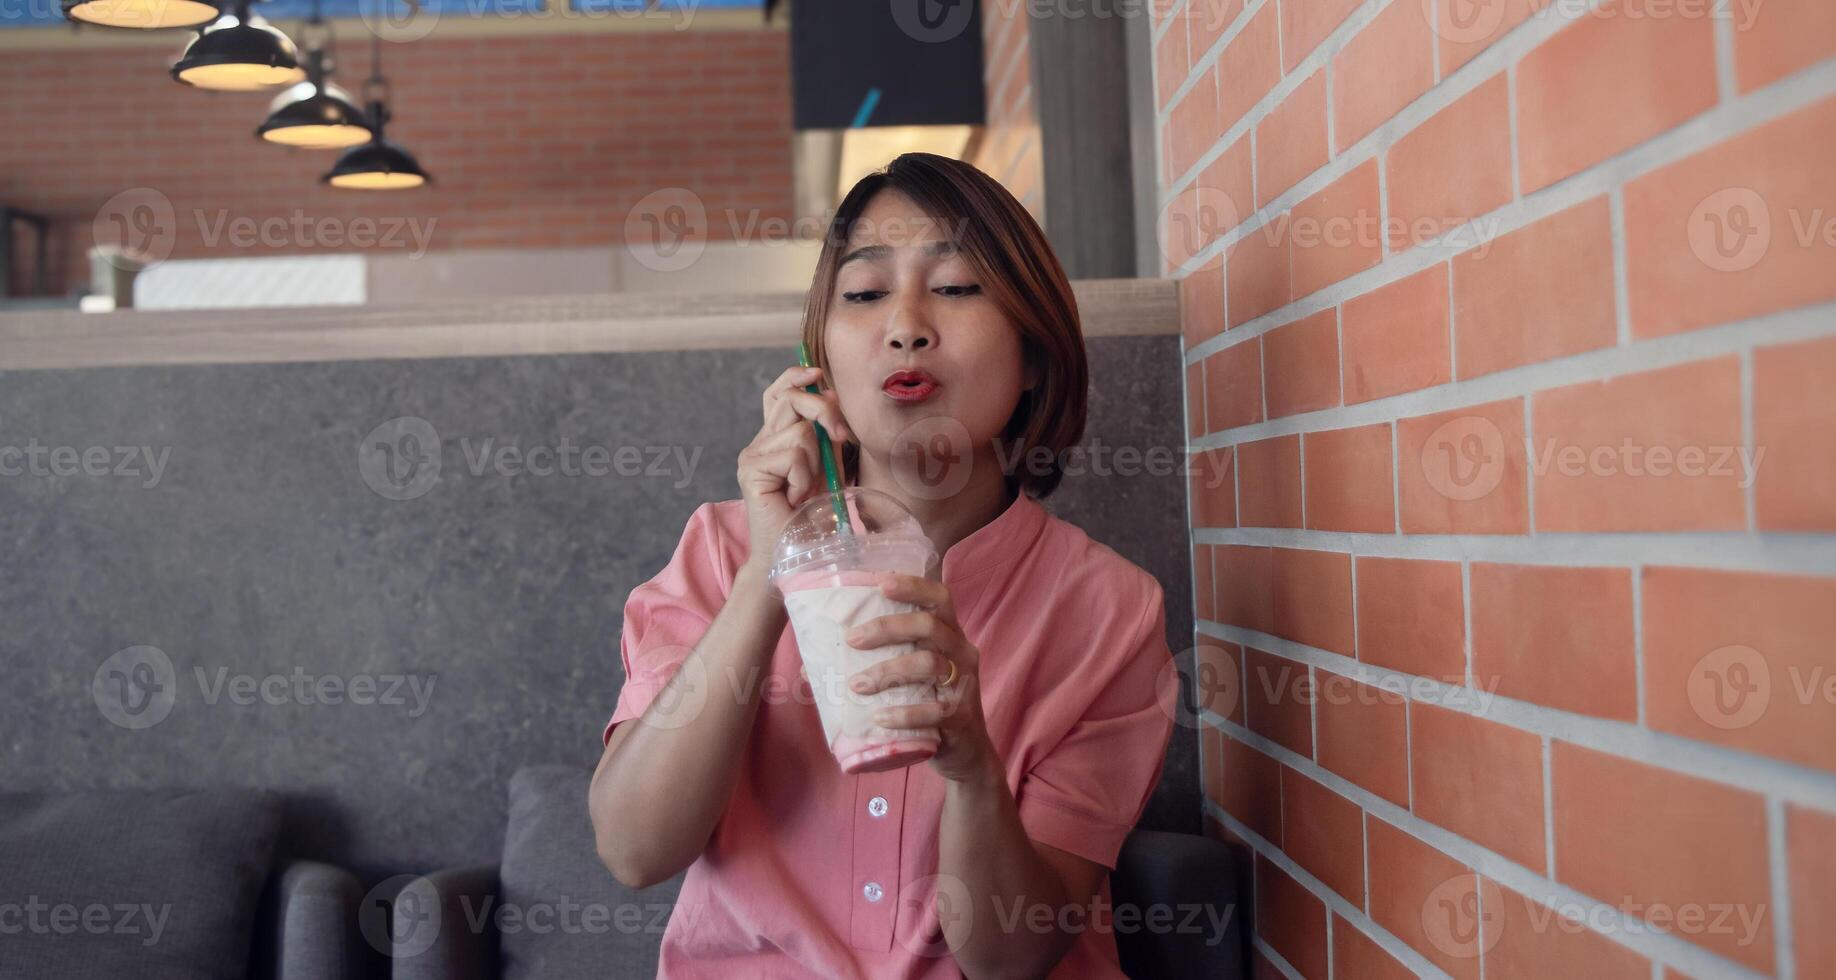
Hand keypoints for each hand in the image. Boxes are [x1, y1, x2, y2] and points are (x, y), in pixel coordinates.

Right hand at [736, 365, 854, 574]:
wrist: (794, 554)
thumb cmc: (813, 515)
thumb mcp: (828, 467)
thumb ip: (829, 434)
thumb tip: (831, 394)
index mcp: (776, 437)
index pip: (779, 392)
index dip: (796, 376)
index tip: (818, 373)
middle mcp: (760, 442)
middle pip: (792, 398)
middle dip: (824, 410)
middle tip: (841, 438)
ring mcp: (752, 455)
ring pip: (801, 432)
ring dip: (815, 464)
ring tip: (805, 490)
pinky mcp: (750, 470)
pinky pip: (794, 455)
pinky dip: (805, 479)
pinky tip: (795, 498)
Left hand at [843, 572, 997, 783]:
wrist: (965, 752)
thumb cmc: (928, 704)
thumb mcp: (908, 678)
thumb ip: (872, 664)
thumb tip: (810, 664)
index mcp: (948, 634)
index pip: (939, 597)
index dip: (913, 586)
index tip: (880, 584)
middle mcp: (962, 651)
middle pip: (929, 625)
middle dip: (887, 628)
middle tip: (852, 639)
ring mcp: (966, 683)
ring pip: (930, 663)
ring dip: (888, 671)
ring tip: (856, 686)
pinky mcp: (963, 715)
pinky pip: (935, 710)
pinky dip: (904, 714)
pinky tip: (879, 718)